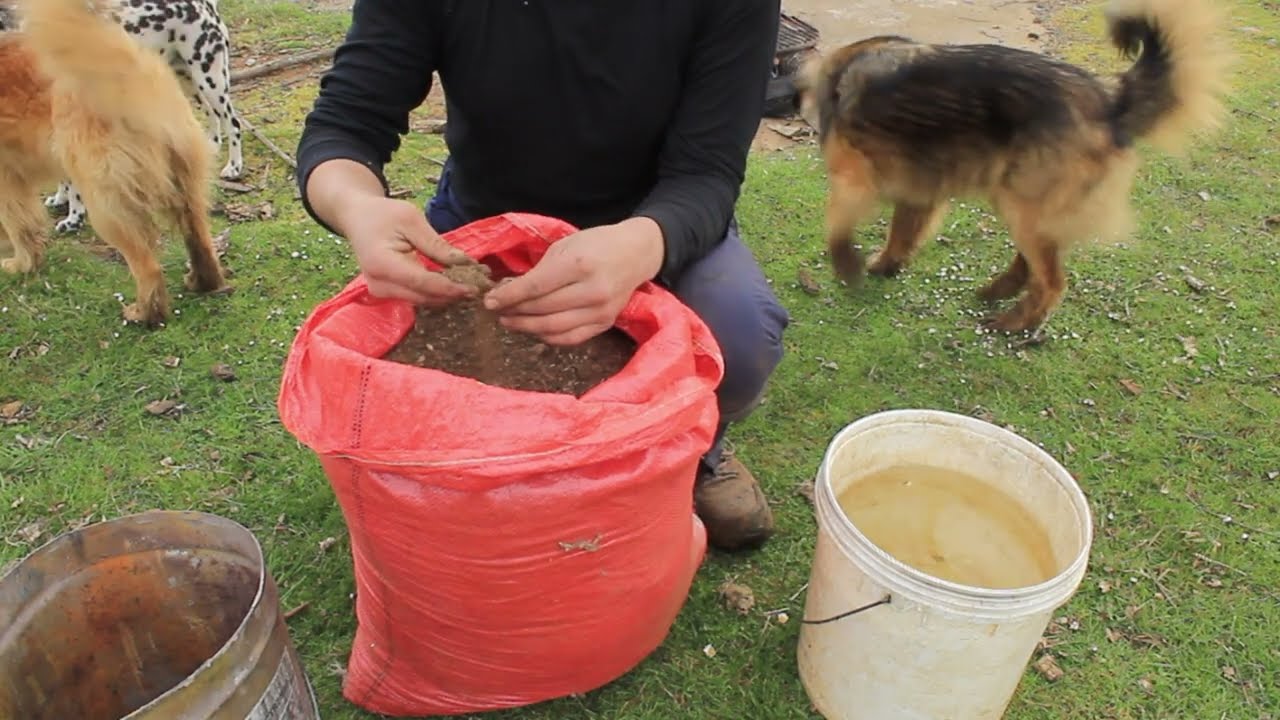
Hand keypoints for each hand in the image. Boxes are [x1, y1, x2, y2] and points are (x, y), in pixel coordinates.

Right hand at [341, 195, 475, 305]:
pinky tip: (454, 282)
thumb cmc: (383, 214)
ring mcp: (381, 292)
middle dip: (452, 293)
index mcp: (382, 264)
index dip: (451, 288)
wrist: (358, 218)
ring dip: (446, 294)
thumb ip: (436, 245)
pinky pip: (416, 296)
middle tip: (480, 285)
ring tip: (471, 283)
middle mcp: (379, 285)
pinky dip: (436, 292)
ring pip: (422, 300)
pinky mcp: (387, 293)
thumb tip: (466, 264)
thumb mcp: (411, 220)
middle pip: (424, 297)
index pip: (423, 283)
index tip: (475, 287)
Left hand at [482, 217, 664, 344]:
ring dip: (527, 327)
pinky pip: (571, 338)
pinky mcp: (606, 323)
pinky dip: (548, 338)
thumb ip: (540, 269)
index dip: (509, 297)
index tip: (490, 301)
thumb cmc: (596, 244)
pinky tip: (535, 330)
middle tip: (497, 312)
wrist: (636, 254)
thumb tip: (510, 291)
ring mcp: (601, 310)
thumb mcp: (566, 246)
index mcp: (579, 265)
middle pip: (543, 309)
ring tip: (510, 322)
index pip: (535, 287)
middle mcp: (592, 290)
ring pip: (554, 328)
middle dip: (514, 312)